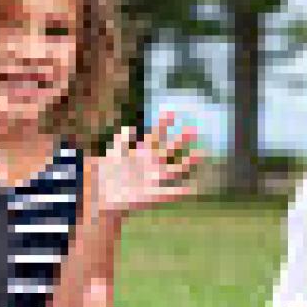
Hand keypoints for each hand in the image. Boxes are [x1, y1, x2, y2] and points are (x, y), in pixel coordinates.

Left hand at [88, 111, 202, 217]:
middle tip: (193, 129)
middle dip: (181, 139)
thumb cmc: (109, 173)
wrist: (106, 195)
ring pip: (176, 168)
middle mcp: (153, 163)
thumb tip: (129, 129)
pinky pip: (170, 192)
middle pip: (170, 149)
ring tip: (200, 154)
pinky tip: (190, 189)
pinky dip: (180, 191)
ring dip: (188, 162)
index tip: (171, 112)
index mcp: (143, 152)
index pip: (156, 136)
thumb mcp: (113, 155)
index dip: (164, 124)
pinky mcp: (154, 194)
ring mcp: (155, 178)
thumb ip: (122, 142)